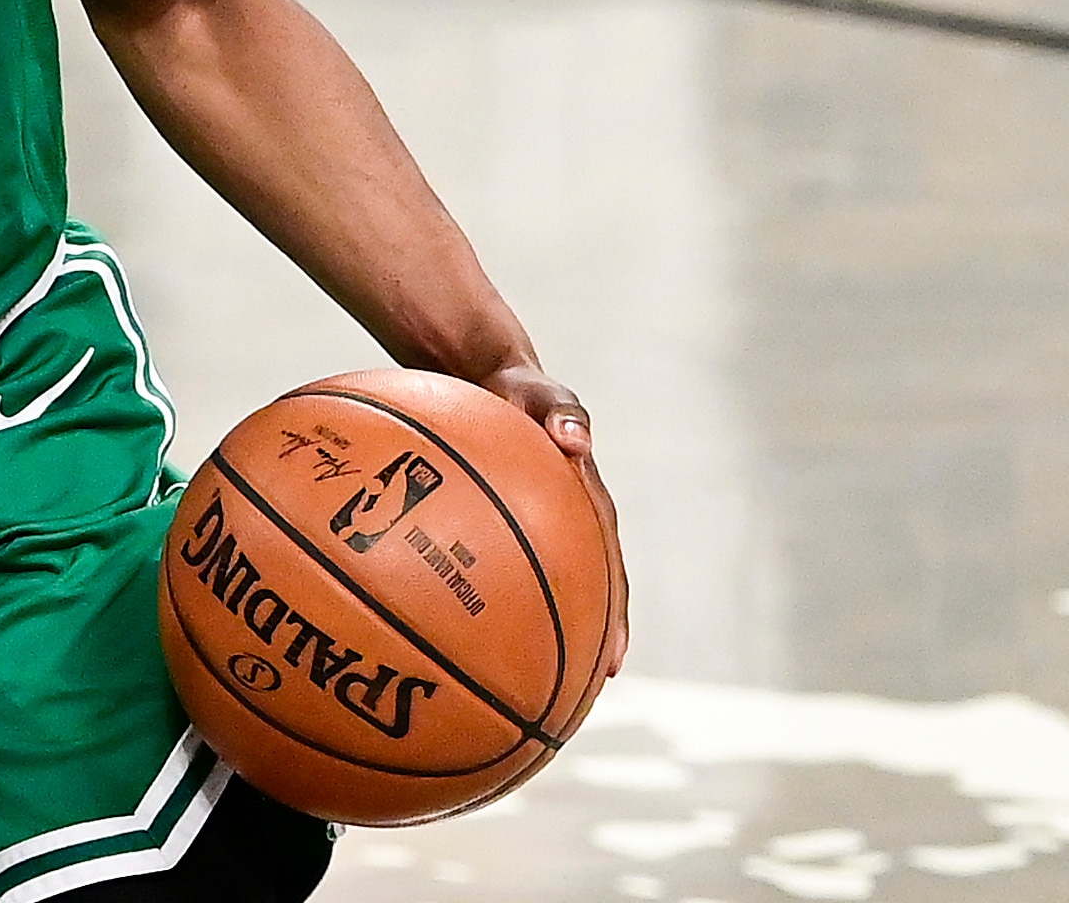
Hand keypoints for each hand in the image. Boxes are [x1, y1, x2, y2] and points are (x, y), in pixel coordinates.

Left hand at [483, 365, 630, 678]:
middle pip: (585, 594)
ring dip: (542, 631)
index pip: (608, 571)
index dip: (614, 619)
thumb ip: (559, 411)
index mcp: (586, 505)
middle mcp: (566, 524)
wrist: (489, 376)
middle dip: (586, 643)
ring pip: (542, 587)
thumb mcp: (540, 392)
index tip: (612, 662)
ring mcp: (534, 526)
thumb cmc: (519, 388)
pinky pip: (494, 563)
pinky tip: (454, 627)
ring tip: (528, 681)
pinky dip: (485, 594)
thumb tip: (575, 440)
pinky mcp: (500, 521)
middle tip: (580, 693)